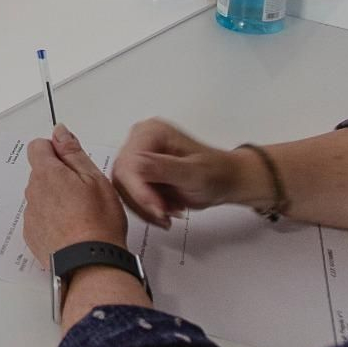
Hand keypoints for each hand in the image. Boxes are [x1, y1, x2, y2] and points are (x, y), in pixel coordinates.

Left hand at [22, 124, 128, 266]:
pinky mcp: (33, 236)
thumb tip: (59, 132)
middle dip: (58, 176)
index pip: (38, 146)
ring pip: (41, 196)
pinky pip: (40, 218)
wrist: (90, 264)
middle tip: (84, 190)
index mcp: (47, 174)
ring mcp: (31, 216)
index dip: (56, 149)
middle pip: (40, 172)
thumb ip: (72, 152)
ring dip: (55, 199)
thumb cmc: (98, 222)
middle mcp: (33, 193)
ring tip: (80, 213)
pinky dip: (52, 220)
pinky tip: (72, 229)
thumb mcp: (94, 178)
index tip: (71, 159)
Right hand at [111, 118, 253, 227]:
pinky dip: (147, 209)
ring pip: (124, 190)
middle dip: (143, 201)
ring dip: (145, 208)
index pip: (129, 163)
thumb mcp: (193, 173)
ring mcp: (138, 156)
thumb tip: (137, 165)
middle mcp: (140, 140)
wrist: (225, 180)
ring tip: (169, 212)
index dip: (140, 190)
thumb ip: (164, 168)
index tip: (158, 208)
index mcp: (151, 132)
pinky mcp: (139, 172)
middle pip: (123, 178)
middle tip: (165, 214)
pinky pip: (130, 196)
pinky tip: (165, 210)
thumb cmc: (216, 172)